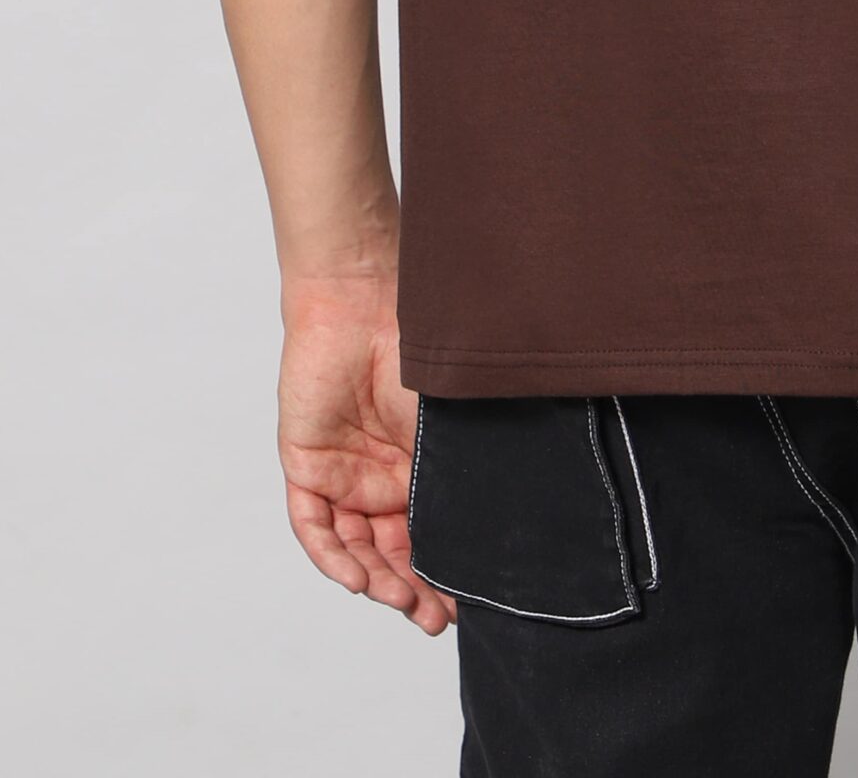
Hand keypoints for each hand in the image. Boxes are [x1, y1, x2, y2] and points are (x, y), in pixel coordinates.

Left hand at [277, 275, 455, 634]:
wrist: (362, 301)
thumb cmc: (416, 350)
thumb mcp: (446, 425)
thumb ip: (453, 473)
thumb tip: (491, 529)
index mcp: (416, 463)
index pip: (427, 530)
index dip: (444, 569)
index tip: (469, 601)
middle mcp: (379, 476)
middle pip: (393, 549)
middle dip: (415, 589)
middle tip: (438, 618)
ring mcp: (341, 473)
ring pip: (355, 546)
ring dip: (378, 580)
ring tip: (406, 603)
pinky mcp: (305, 465)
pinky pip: (314, 526)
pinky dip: (334, 556)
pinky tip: (358, 579)